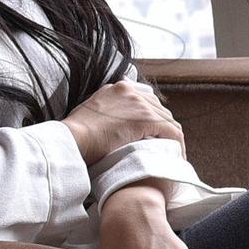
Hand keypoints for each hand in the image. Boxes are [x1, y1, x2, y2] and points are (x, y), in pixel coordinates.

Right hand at [61, 80, 182, 166]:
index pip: (143, 101)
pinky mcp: (146, 118)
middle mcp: (129, 90)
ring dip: (171, 138)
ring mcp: (138, 103)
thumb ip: (104, 117)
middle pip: (158, 108)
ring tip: (172, 155)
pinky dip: (177, 145)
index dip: (151, 120)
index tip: (153, 136)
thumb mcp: (89, 117)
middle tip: (166, 147)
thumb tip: (112, 129)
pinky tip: (176, 158)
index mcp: (116, 89)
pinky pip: (171, 131)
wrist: (71, 140)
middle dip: (164, 128)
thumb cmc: (75, 137)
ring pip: (167, 119)